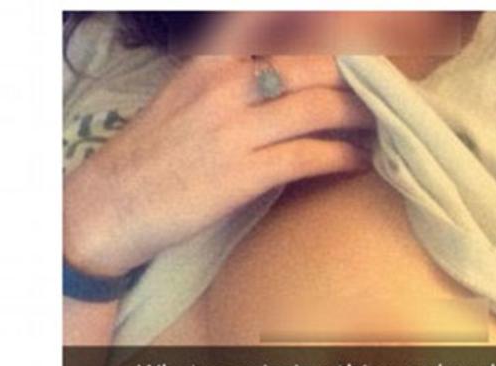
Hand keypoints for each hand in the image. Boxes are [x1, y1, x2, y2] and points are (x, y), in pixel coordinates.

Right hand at [63, 54, 374, 276]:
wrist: (112, 206)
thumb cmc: (149, 160)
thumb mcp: (184, 100)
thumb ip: (229, 84)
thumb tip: (275, 84)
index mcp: (211, 61)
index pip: (280, 29)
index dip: (327, 34)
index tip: (362, 41)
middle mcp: (226, 85)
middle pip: (313, 65)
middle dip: (355, 77)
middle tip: (382, 92)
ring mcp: (235, 129)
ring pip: (318, 107)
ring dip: (359, 116)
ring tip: (379, 126)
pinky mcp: (243, 174)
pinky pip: (308, 156)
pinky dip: (342, 157)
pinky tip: (360, 161)